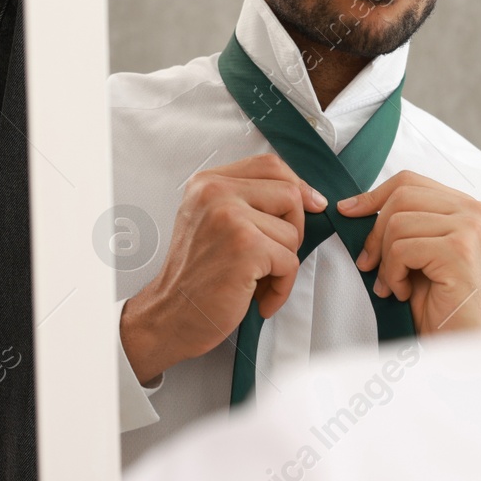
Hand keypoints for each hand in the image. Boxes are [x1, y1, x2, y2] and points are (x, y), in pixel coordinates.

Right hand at [120, 154, 325, 384]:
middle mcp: (215, 193)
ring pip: (292, 233)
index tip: (310, 205)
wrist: (169, 316)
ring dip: (283, 265)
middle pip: (289, 194)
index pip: (269, 165)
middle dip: (294, 230)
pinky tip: (259, 298)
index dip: (297, 185)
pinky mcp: (246, 247)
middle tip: (272, 257)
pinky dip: (281, 287)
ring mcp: (230, 218)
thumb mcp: (214, 222)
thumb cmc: (196, 276)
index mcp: (207, 183)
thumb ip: (250, 202)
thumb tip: (310, 197)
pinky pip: (290, 262)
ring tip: (256, 281)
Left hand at [337, 170, 480, 334]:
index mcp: (464, 205)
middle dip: (375, 233)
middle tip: (370, 265)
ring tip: (394, 284)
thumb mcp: (415, 251)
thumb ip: (400, 222)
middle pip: (401, 197)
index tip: (349, 211)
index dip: (374, 196)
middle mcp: (473, 211)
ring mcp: (470, 228)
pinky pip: (403, 248)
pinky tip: (403, 292)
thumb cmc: (437, 301)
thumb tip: (352, 205)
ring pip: (398, 222)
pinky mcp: (459, 250)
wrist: (458, 342)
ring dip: (385, 260)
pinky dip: (393, 274)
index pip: (409, 181)